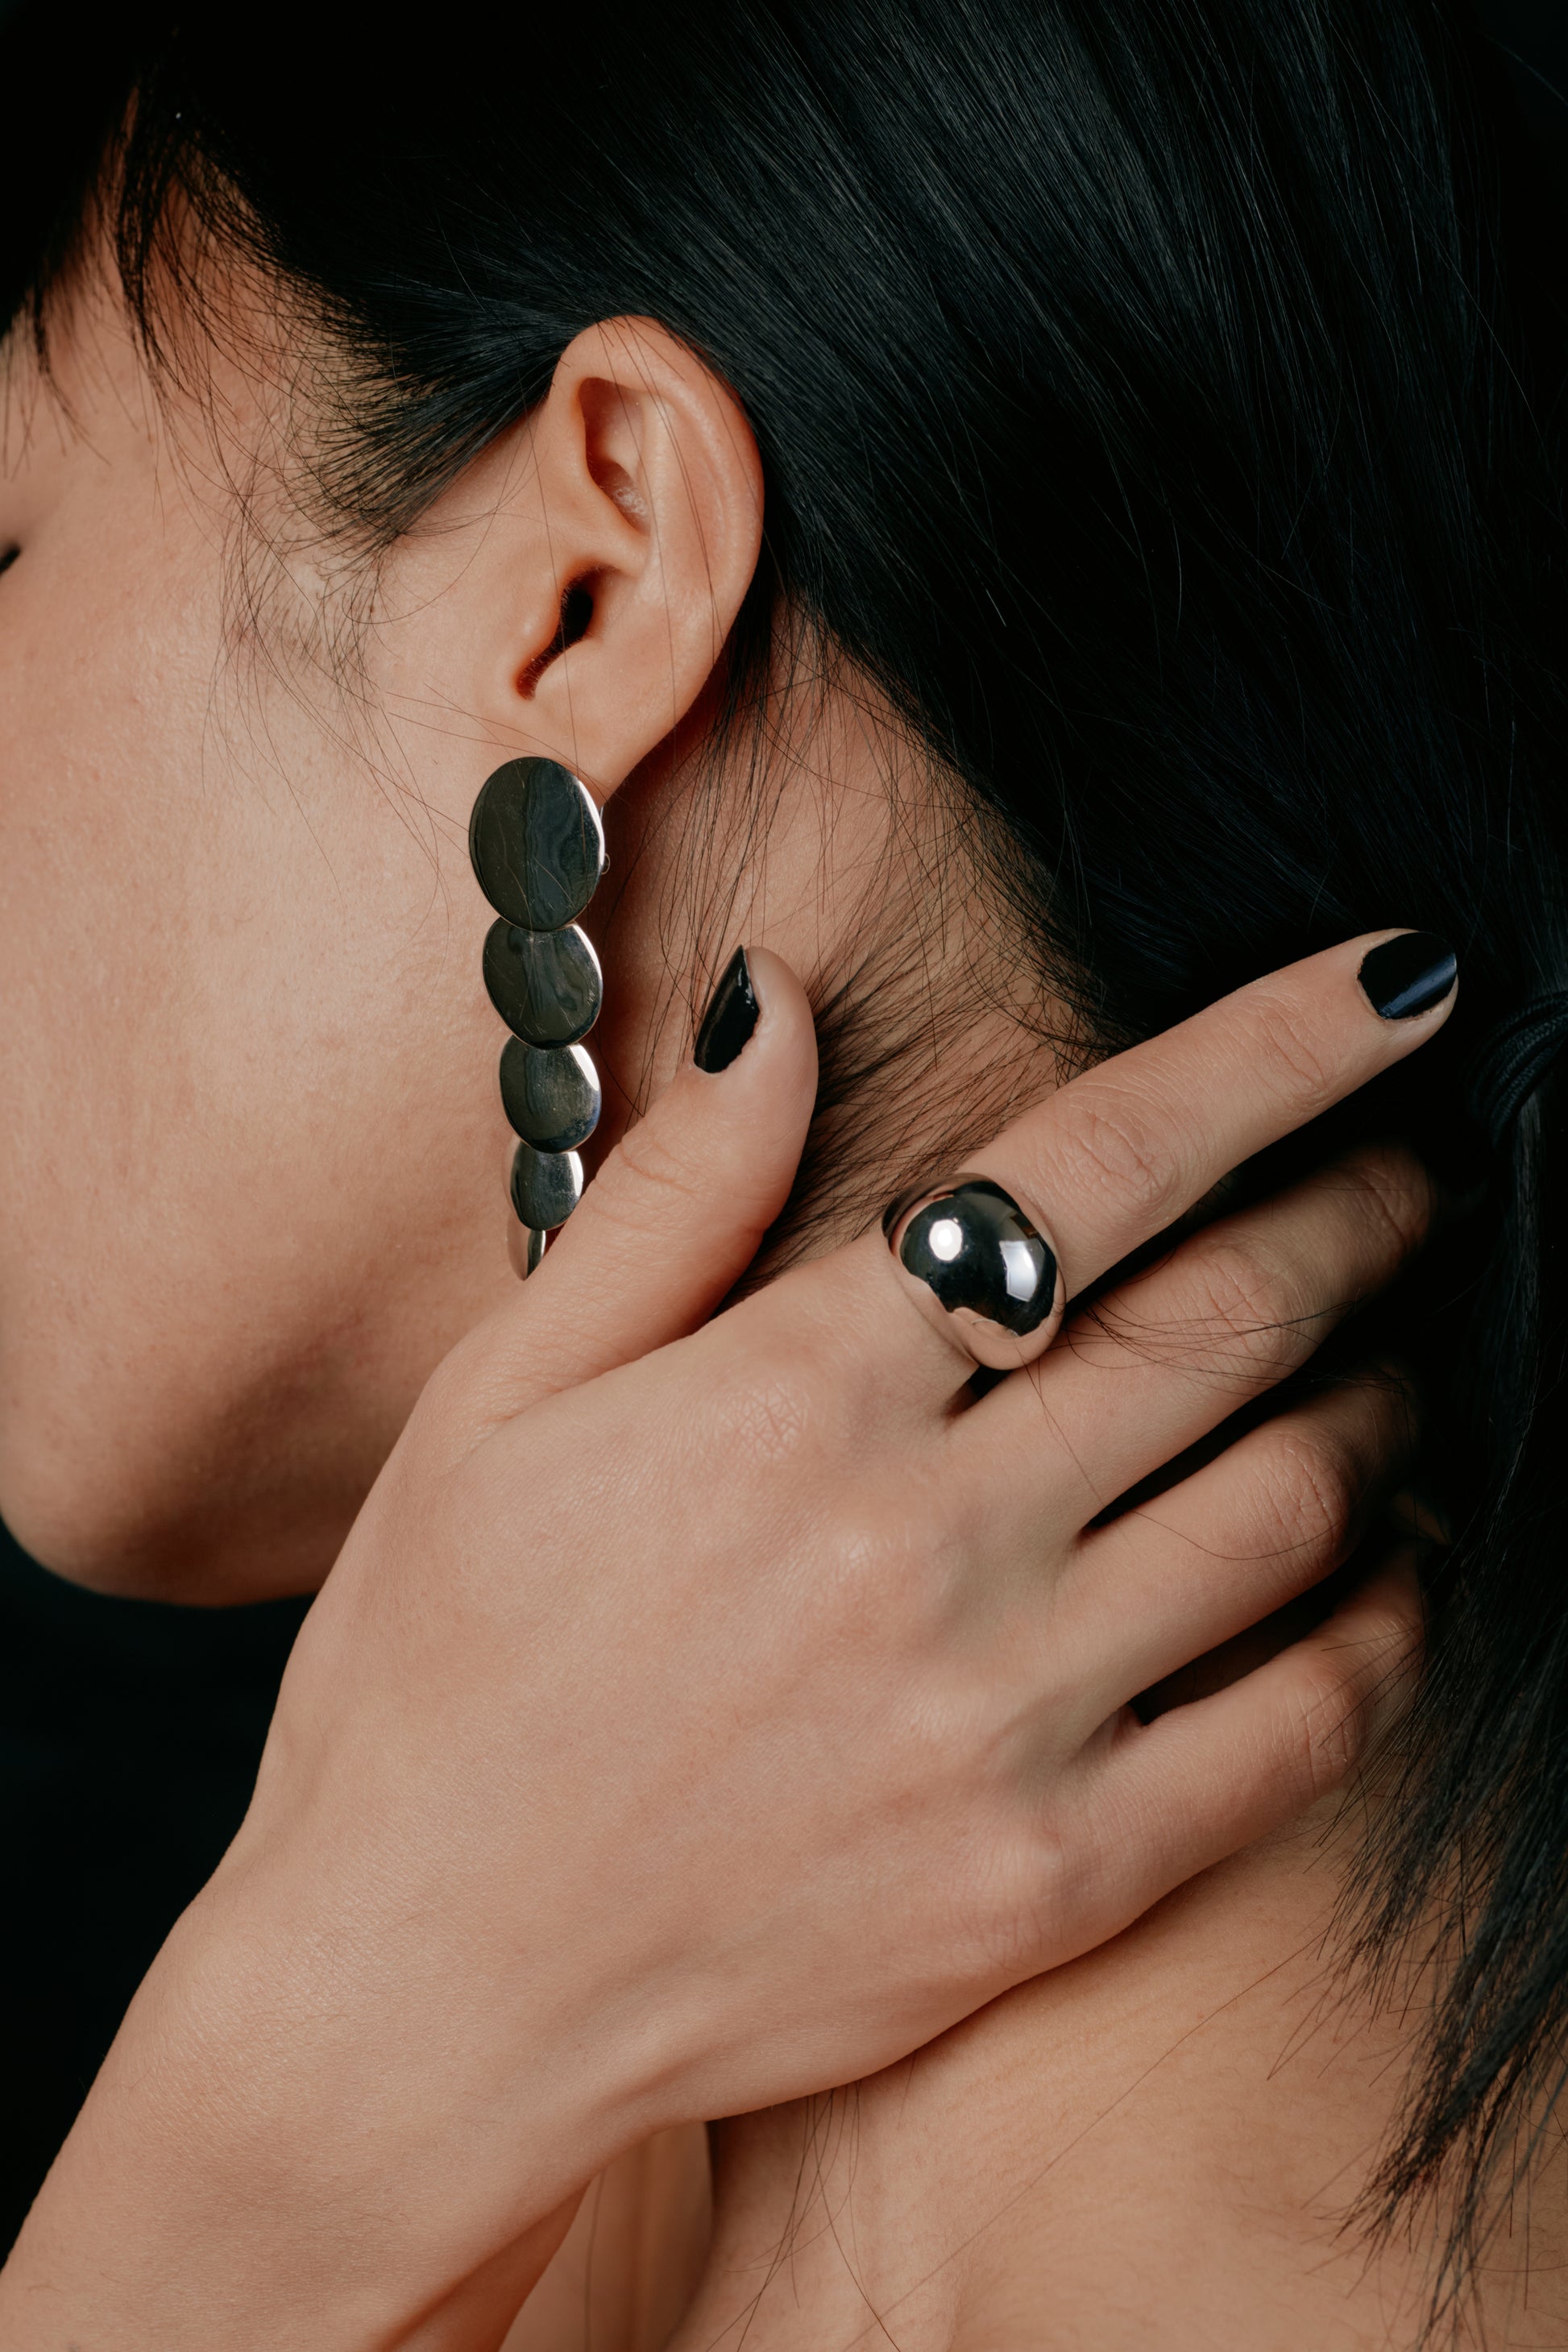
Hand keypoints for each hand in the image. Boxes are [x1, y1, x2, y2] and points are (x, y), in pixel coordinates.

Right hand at [0, 932, 1446, 2348]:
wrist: (418, 1993)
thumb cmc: (436, 1671)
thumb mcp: (497, 1399)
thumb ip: (672, 1195)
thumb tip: (779, 997)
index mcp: (788, 1398)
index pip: (1091, 1171)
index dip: (1276, 1053)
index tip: (1401, 982)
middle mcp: (920, 1543)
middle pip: (1227, 1321)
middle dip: (1360, 1212)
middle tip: (1410, 1176)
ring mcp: (999, 1723)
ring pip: (1292, 1508)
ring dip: (1376, 1408)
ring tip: (1382, 1368)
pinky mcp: (1050, 1882)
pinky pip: (1296, 1730)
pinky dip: (1382, 1628)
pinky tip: (1387, 1573)